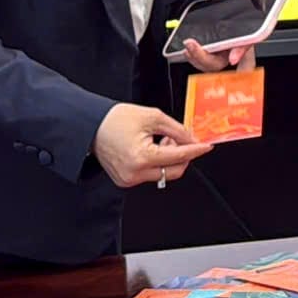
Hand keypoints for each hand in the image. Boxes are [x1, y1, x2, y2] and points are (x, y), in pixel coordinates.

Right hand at [93, 103, 214, 189]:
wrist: (91, 126)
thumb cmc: (115, 119)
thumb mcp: (152, 117)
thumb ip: (177, 129)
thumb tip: (193, 139)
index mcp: (142, 157)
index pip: (178, 156)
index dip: (195, 150)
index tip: (206, 146)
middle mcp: (135, 173)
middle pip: (174, 171)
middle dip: (183, 156)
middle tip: (180, 139)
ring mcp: (129, 179)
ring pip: (163, 174)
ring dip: (169, 158)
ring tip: (162, 140)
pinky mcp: (125, 180)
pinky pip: (150, 175)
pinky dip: (157, 163)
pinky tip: (152, 148)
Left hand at [183, 0, 261, 71]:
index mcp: (252, 32)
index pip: (249, 45)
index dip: (242, 53)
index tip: (233, 57)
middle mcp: (237, 45)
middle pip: (227, 61)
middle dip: (211, 60)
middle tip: (200, 50)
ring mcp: (222, 50)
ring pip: (212, 64)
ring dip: (199, 59)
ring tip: (189, 46)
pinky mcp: (209, 51)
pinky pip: (201, 60)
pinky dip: (193, 56)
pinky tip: (188, 47)